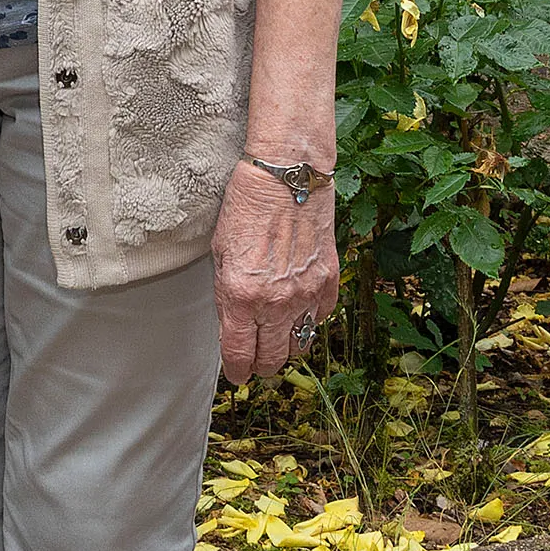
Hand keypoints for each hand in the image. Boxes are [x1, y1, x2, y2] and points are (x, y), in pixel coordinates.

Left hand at [211, 157, 338, 385]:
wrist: (286, 176)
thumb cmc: (246, 206)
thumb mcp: (220, 253)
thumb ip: (226, 295)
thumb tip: (233, 325)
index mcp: (240, 296)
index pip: (239, 355)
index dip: (237, 371)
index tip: (237, 374)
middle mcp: (275, 301)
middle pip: (271, 359)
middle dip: (260, 366)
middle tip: (254, 361)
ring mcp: (305, 293)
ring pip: (298, 345)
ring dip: (285, 347)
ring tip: (276, 339)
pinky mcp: (328, 281)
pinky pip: (319, 318)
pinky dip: (308, 320)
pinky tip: (297, 309)